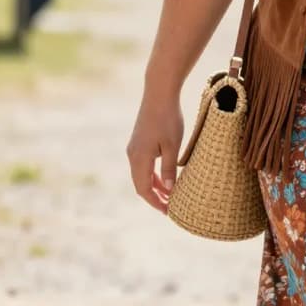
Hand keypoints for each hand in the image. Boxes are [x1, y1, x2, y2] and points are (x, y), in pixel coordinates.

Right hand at [127, 93, 183, 212]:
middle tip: (170, 208)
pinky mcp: (139, 141)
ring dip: (154, 186)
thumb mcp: (172, 146)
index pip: (144, 189)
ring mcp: (134, 148)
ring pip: (142, 174)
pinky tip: (165, 178)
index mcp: (139, 158)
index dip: (156, 202)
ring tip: (170, 196)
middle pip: (141, 184)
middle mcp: (133, 155)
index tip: (168, 211)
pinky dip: (153, 174)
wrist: (158, 94)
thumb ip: (168, 169)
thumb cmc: (168, 119)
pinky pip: (143, 165)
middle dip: (154, 197)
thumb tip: (169, 190)